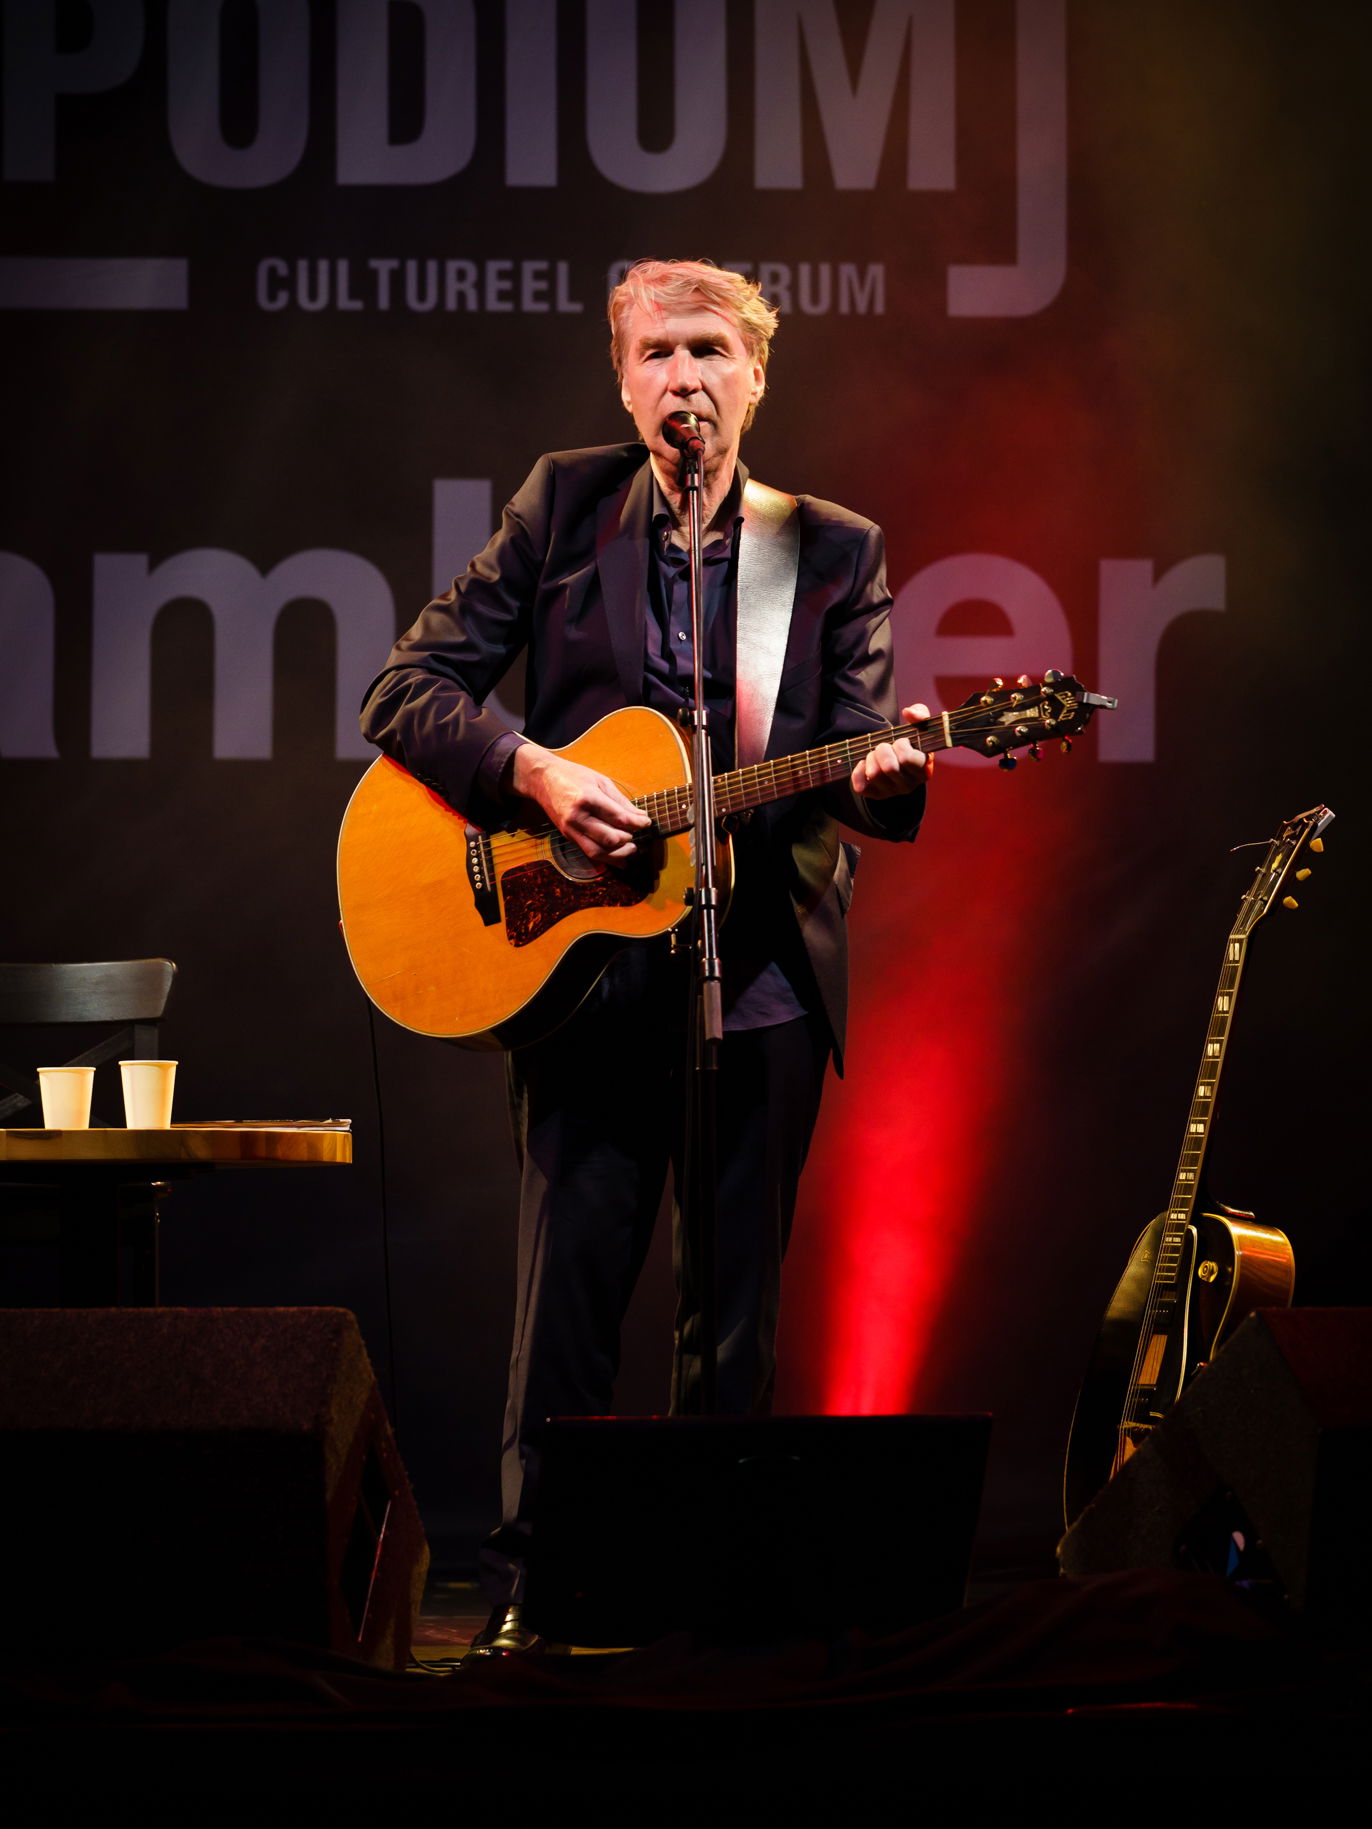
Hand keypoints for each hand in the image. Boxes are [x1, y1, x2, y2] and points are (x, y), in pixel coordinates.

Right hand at [512, 743, 650, 864]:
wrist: (543, 779)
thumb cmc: (574, 776)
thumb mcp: (601, 781)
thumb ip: (620, 801)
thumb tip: (640, 817)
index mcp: (588, 798)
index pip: (618, 817)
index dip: (637, 823)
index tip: (647, 823)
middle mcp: (578, 817)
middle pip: (609, 838)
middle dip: (628, 839)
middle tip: (636, 834)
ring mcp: (570, 829)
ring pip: (598, 851)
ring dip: (618, 854)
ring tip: (631, 848)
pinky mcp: (567, 836)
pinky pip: (589, 852)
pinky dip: (607, 859)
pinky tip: (620, 860)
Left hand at [850, 703, 933, 799]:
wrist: (896, 758)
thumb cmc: (909, 741)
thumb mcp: (919, 726)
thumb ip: (920, 714)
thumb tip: (908, 712)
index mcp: (923, 770)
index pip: (909, 759)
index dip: (901, 745)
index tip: (901, 741)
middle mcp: (910, 785)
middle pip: (889, 767)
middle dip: (882, 750)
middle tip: (884, 746)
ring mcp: (892, 792)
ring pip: (874, 775)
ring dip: (871, 758)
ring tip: (875, 754)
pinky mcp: (876, 795)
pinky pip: (861, 787)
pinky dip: (858, 772)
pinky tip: (864, 764)